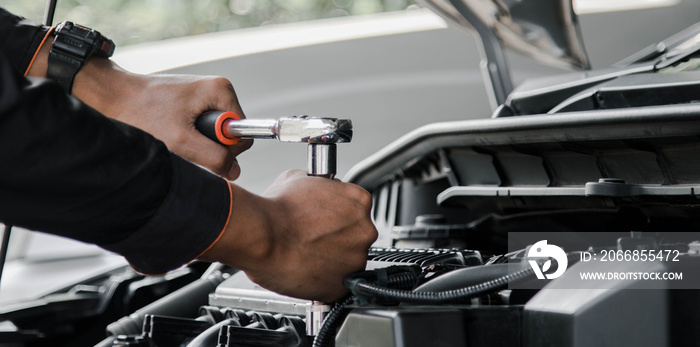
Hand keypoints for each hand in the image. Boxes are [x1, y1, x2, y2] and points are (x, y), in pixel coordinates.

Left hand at [27, 41, 251, 179]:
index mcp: (222, 91)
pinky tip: (171, 134)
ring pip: (215, 136)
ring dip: (197, 144)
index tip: (198, 146)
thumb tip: (234, 171)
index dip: (225, 149)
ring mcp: (205, 97)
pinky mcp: (193, 105)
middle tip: (183, 143)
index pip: (243, 133)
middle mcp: (217, 91)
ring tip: (173, 137)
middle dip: (210, 146)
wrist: (111, 96)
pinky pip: (203, 131)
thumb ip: (214, 158)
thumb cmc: (141, 112)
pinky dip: (189, 139)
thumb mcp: (181, 141)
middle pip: (230, 135)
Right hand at [199, 170, 377, 301]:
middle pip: (356, 235)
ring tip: (306, 254)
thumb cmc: (275, 210)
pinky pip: (336, 284)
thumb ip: (320, 185)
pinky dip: (323, 281)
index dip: (338, 214)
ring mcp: (355, 260)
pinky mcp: (341, 287)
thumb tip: (316, 187)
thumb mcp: (299, 179)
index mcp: (359, 201)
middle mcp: (364, 230)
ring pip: (348, 261)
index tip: (327, 220)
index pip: (357, 208)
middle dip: (337, 238)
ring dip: (332, 260)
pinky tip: (306, 270)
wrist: (260, 237)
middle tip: (313, 238)